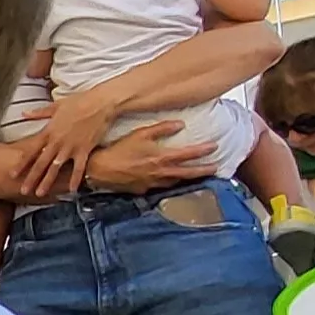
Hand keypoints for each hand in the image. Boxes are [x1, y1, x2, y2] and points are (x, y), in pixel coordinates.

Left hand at [18, 90, 120, 197]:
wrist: (101, 102)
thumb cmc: (79, 102)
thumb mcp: (56, 106)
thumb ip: (39, 113)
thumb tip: (24, 113)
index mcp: (49, 131)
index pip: (30, 150)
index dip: (21, 164)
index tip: (13, 174)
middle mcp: (57, 141)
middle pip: (40, 163)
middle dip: (31, 178)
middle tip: (23, 191)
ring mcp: (71, 146)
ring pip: (56, 168)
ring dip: (47, 182)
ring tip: (40, 194)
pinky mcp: (85, 149)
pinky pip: (78, 167)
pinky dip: (75, 179)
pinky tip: (71, 190)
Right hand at [79, 118, 212, 195]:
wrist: (99, 170)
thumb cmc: (118, 150)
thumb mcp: (140, 133)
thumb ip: (162, 128)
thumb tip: (180, 124)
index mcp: (162, 157)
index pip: (189, 154)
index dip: (204, 150)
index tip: (215, 147)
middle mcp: (161, 172)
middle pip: (188, 173)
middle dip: (204, 170)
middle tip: (215, 168)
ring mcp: (153, 183)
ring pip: (176, 182)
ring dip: (189, 179)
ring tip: (196, 176)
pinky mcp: (143, 189)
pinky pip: (161, 187)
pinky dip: (169, 184)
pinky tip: (171, 181)